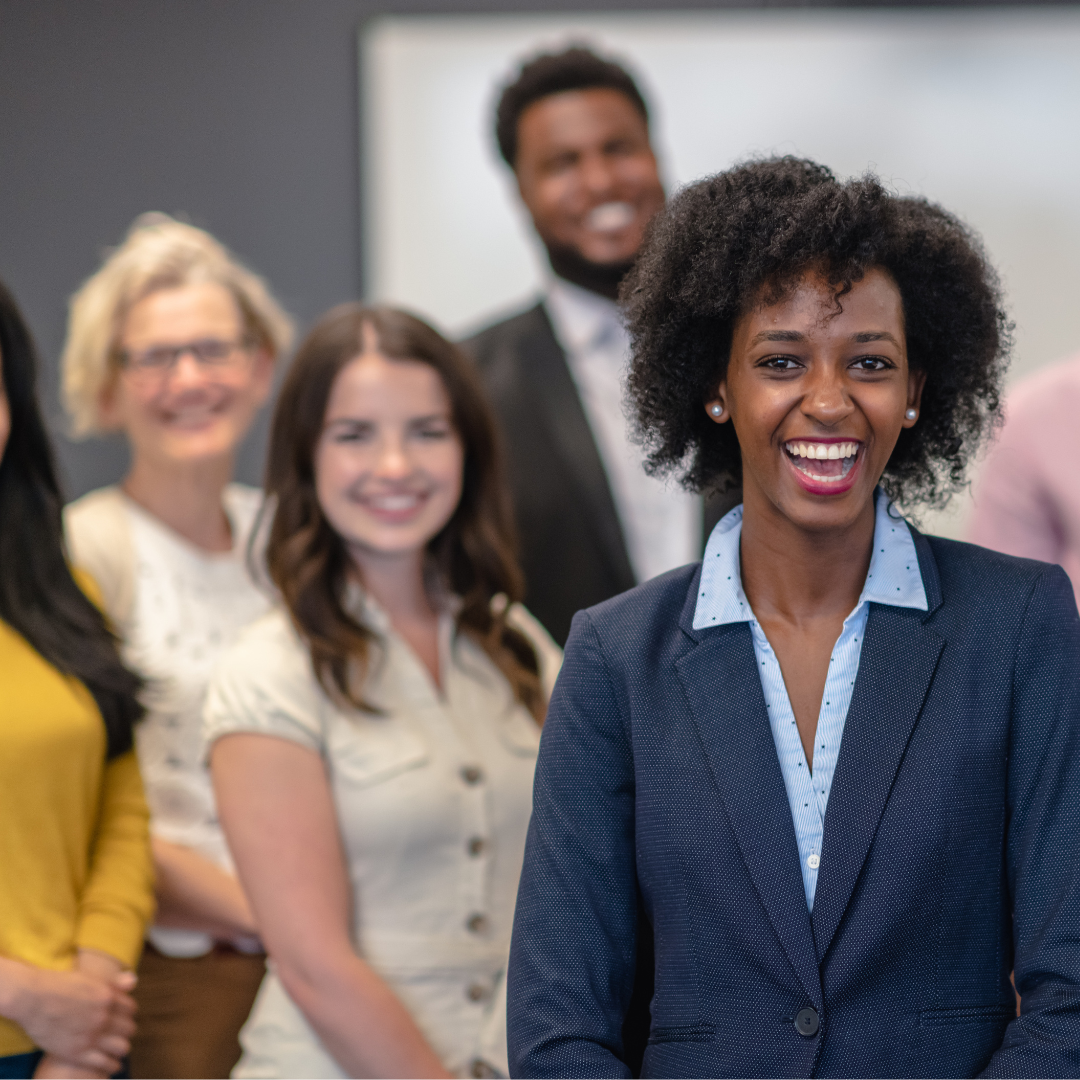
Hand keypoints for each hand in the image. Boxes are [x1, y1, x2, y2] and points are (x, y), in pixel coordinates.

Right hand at [1, 960, 134, 1074]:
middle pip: (129, 1028)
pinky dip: (112, 1065)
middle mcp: (103, 1017)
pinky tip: (112, 1065)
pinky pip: (104, 1063)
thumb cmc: (60, 985)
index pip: (131, 1010)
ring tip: (116, 1049)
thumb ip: (114, 982)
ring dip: (121, 1048)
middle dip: (125, 1031)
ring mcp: (90, 1036)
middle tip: (118, 1034)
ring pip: (121, 1047)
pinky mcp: (76, 1052)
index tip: (122, 1018)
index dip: (127, 1014)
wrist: (32, 999)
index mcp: (108, 997)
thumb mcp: (90, 979)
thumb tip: (133, 983)